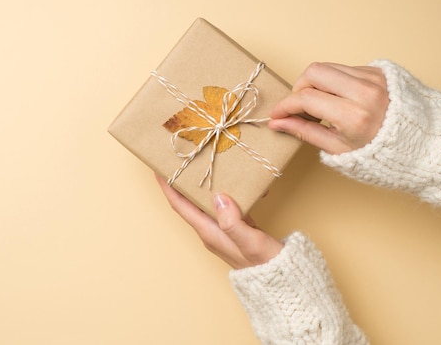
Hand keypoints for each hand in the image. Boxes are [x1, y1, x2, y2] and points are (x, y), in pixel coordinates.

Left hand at [155, 174, 283, 268]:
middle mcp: (211, 230)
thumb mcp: (251, 242)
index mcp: (209, 232)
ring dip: (199, 185)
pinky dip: (222, 191)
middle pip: (188, 202)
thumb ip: (233, 222)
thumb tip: (219, 197)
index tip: (158, 169)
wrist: (282, 280)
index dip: (168, 187)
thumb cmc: (267, 264)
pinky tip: (230, 181)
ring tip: (198, 165)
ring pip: (204, 202)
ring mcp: (223, 229)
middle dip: (179, 182)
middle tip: (177, 160)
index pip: (180, 206)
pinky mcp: (236, 227)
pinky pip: (223, 205)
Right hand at [268, 62, 388, 154]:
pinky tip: (339, 99)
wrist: (423, 145)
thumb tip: (277, 123)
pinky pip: (345, 69)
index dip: (286, 105)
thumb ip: (305, 132)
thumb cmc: (381, 153)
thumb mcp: (338, 149)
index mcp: (354, 116)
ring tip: (320, 104)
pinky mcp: (379, 71)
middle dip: (299, 87)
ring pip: (328, 67)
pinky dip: (334, 82)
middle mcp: (364, 92)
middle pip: (314, 72)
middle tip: (300, 106)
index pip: (306, 99)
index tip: (277, 114)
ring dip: (316, 83)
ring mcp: (374, 78)